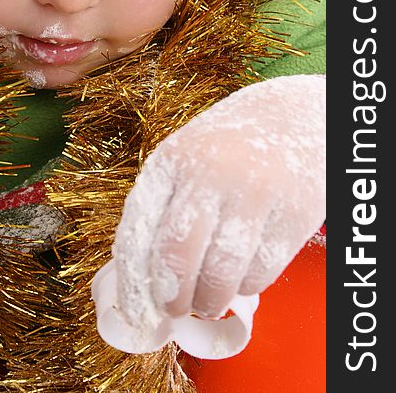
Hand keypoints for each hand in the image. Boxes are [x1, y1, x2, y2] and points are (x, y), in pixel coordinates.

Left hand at [113, 75, 324, 327]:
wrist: (296, 117)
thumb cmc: (231, 147)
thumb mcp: (188, 160)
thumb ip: (164, 208)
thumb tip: (144, 281)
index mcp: (174, 158)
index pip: (139, 230)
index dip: (133, 282)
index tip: (135, 313)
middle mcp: (210, 172)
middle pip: (177, 257)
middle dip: (172, 299)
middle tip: (175, 310)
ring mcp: (256, 192)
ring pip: (221, 276)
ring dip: (209, 300)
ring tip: (209, 297)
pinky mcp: (296, 214)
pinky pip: (260, 274)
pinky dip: (246, 286)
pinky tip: (242, 270)